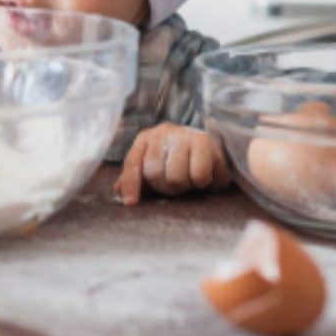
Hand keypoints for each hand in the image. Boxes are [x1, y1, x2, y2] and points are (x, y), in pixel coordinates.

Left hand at [114, 123, 230, 205]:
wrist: (215, 147)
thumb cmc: (180, 161)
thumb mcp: (156, 167)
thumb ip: (136, 178)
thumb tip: (119, 191)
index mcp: (145, 138)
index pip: (133, 162)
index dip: (131, 184)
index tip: (131, 203)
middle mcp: (162, 132)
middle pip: (154, 173)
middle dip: (166, 187)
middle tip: (178, 184)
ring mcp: (183, 135)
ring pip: (176, 177)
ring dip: (186, 186)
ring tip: (191, 179)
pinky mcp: (205, 142)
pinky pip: (198, 176)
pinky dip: (203, 182)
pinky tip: (207, 176)